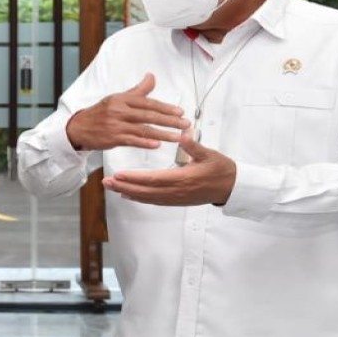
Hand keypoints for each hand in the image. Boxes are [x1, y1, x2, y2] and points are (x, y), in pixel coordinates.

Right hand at [65, 73, 188, 150]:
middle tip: (185, 124)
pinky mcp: (113, 138)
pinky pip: (132, 140)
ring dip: (163, 134)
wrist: (79, 128)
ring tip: (178, 137)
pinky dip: (145, 143)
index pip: (148, 102)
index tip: (180, 112)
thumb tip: (151, 76)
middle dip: (169, 121)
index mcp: (122, 99)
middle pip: (149, 115)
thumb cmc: (100, 113)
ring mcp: (116, 125)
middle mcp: (119, 110)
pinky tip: (157, 145)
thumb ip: (137, 90)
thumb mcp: (117, 98)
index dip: (165, 107)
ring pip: (144, 129)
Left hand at [103, 132, 235, 205]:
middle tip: (106, 182)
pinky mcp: (176, 201)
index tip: (119, 174)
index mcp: (183, 178)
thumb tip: (184, 135)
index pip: (153, 179)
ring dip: (128, 192)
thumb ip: (194, 146)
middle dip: (125, 186)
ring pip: (147, 198)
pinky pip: (154, 201)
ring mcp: (176, 198)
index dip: (135, 178)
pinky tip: (128, 195)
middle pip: (145, 191)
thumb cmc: (221, 169)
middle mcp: (176, 191)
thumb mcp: (209, 154)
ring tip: (112, 187)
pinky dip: (140, 198)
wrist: (231, 187)